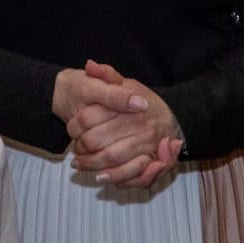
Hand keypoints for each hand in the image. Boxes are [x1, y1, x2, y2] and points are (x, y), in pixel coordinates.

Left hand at [67, 60, 181, 187]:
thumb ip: (108, 75)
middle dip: (81, 146)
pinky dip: (112, 177)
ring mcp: (144, 144)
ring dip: (91, 164)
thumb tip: (89, 65)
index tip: (72, 127)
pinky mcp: (150, 161)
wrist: (172, 119)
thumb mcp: (128, 83)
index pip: (92, 116)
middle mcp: (137, 124)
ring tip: (79, 164)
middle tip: (75, 148)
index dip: (77, 124)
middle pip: (98, 140)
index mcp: (128, 103)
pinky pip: (128, 173)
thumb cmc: (145, 101)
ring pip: (110, 158)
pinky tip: (100, 176)